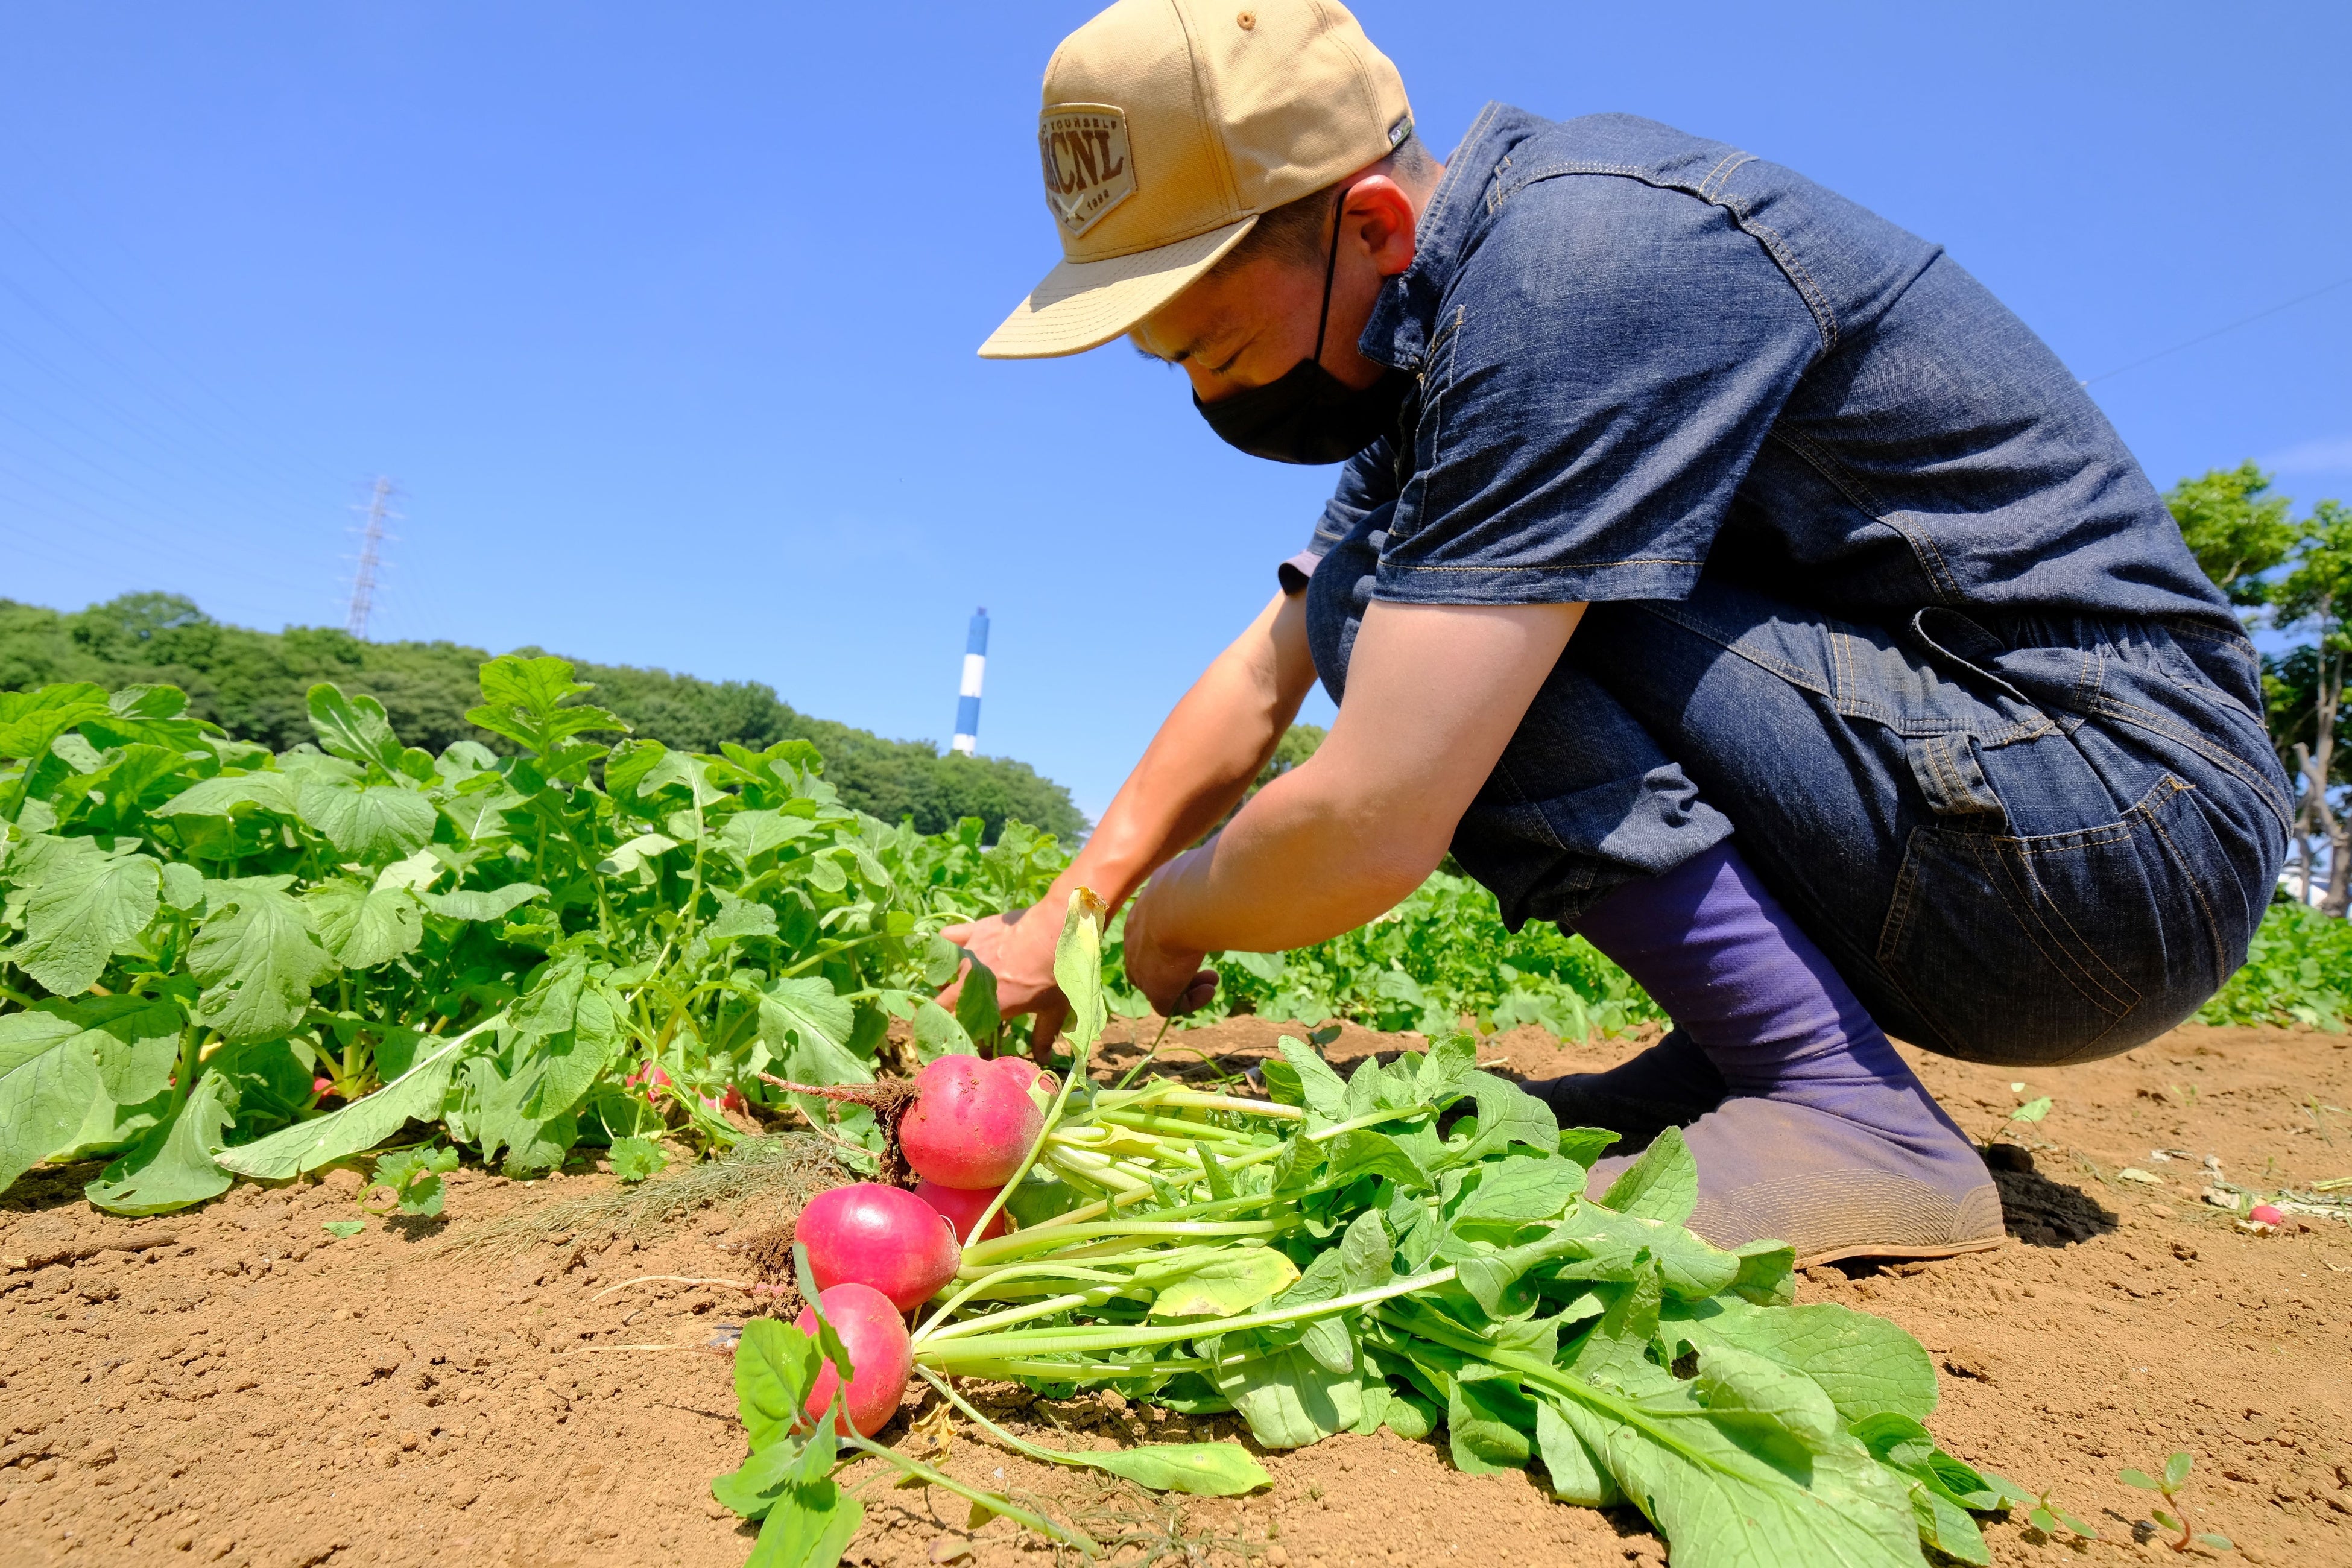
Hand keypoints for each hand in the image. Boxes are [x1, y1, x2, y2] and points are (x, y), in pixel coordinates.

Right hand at [940, 903, 1068, 1049]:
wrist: (1055, 932)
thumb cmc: (1056, 974)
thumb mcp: (1054, 1011)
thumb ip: (1043, 1036)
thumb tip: (1043, 1059)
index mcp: (989, 1007)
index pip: (960, 1028)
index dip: (958, 1033)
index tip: (963, 1035)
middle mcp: (971, 984)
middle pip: (941, 1003)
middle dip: (944, 1011)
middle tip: (953, 1012)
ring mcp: (968, 956)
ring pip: (940, 973)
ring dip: (943, 981)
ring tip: (952, 983)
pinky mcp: (972, 932)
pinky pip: (946, 939)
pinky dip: (944, 946)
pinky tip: (948, 950)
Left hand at [1120, 874, 1220, 1018]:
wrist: (1179, 905)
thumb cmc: (1186, 888)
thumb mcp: (1183, 881)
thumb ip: (1190, 886)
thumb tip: (1207, 878)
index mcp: (1139, 919)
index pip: (1147, 939)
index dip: (1172, 944)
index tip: (1195, 937)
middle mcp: (1135, 945)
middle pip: (1152, 965)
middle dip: (1179, 968)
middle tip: (1206, 966)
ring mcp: (1142, 970)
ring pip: (1161, 987)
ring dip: (1189, 985)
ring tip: (1212, 979)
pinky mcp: (1156, 991)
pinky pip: (1170, 1006)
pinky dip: (1191, 1002)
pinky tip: (1209, 988)